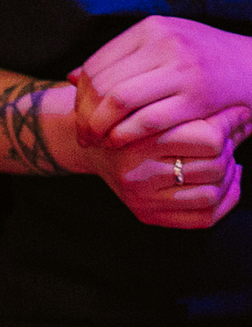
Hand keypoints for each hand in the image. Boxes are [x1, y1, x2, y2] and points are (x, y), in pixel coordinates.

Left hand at [71, 16, 251, 147]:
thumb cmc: (203, 59)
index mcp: (151, 29)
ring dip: (98, 127)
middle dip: (84, 115)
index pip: (96, 65)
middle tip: (82, 135)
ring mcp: (182, 70)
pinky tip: (118, 143)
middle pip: (102, 84)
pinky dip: (124, 135)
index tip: (77, 114)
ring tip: (95, 142)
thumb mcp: (163, 45)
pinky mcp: (197, 98)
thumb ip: (120, 58)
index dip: (79, 95)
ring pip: (118, 101)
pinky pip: (146, 120)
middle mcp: (165, 44)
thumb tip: (69, 77)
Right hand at [76, 110, 243, 229]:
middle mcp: (138, 173)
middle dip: (229, 150)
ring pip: (211, 194)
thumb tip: (245, 115)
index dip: (230, 124)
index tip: (237, 115)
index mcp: (141, 140)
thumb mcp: (158, 108)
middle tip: (227, 137)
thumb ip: (198, 112)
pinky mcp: (146, 215)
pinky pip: (203, 218)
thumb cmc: (131, 120)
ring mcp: (142, 198)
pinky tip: (226, 183)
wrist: (91, 144)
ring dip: (228, 176)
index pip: (209, 138)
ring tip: (225, 160)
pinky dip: (225, 201)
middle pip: (214, 166)